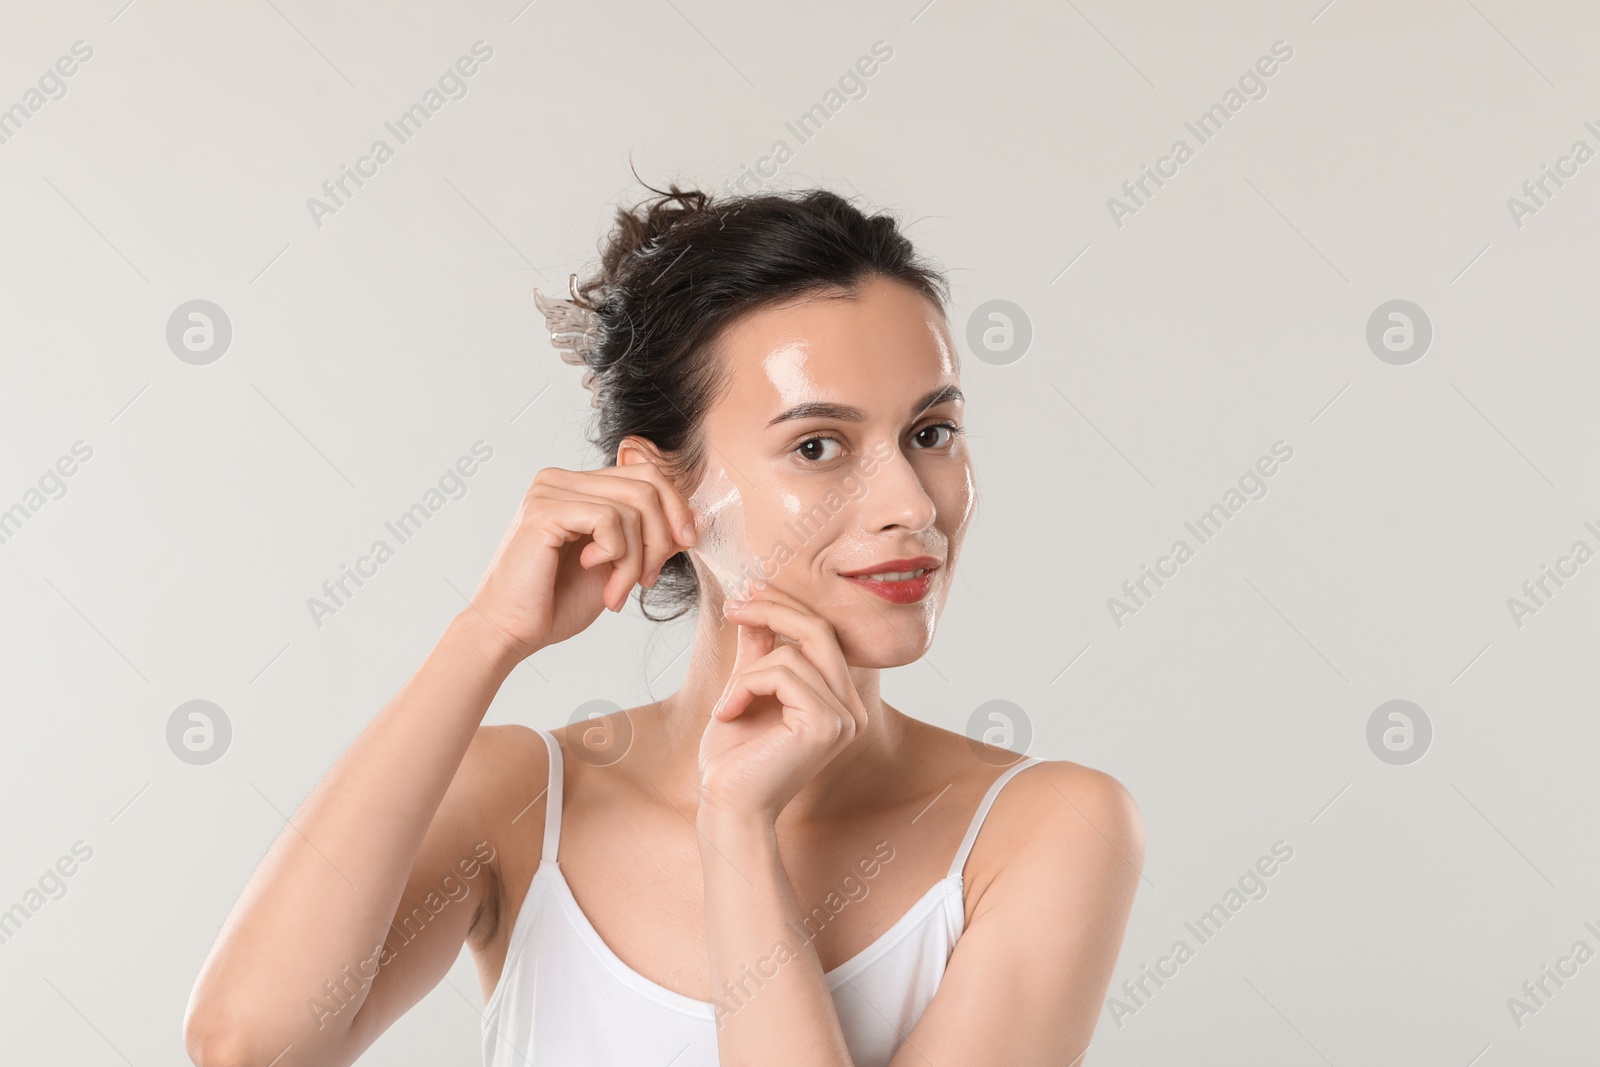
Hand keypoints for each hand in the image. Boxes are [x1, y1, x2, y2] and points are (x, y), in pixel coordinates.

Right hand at [466, 463, 696, 661]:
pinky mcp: (544, 510)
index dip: (677, 508)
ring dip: (636, 559)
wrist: (512, 632)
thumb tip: (697, 520)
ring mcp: (550, 490)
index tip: (686, 544)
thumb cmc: (557, 603)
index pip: (647, 473)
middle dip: (662, 536)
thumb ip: (650, 537)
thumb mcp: (620, 565)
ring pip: (633, 505)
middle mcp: (562, 479)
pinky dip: (615, 554)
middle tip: (649, 579)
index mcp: (578, 486)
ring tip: (617, 591)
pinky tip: (592, 571)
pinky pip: (609, 519)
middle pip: (647, 484)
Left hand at [697, 582, 867, 823]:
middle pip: (820, 632)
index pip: (822, 636)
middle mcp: (852, 710)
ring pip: (793, 654)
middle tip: (733, 606)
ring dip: (746, 673)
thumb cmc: (735, 759)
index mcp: (840, 701)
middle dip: (774, 610)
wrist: (727, 807)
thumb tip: (755, 605)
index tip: (747, 593)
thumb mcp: (745, 692)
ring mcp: (844, 719)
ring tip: (725, 705)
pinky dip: (746, 686)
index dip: (786, 607)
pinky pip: (783, 674)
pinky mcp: (825, 725)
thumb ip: (757, 651)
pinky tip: (728, 712)